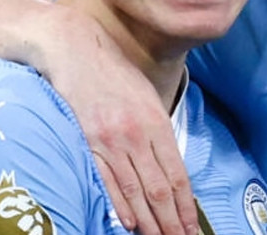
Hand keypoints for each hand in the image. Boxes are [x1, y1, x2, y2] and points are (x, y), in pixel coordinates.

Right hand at [41, 16, 198, 234]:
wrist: (74, 50)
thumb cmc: (113, 72)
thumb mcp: (146, 95)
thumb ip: (157, 130)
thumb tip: (167, 164)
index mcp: (157, 123)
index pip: (177, 175)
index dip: (186, 206)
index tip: (191, 227)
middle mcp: (137, 135)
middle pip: (159, 188)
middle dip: (171, 221)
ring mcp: (111, 141)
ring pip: (134, 191)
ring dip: (148, 221)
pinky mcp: (86, 142)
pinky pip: (104, 180)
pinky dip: (117, 205)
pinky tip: (127, 223)